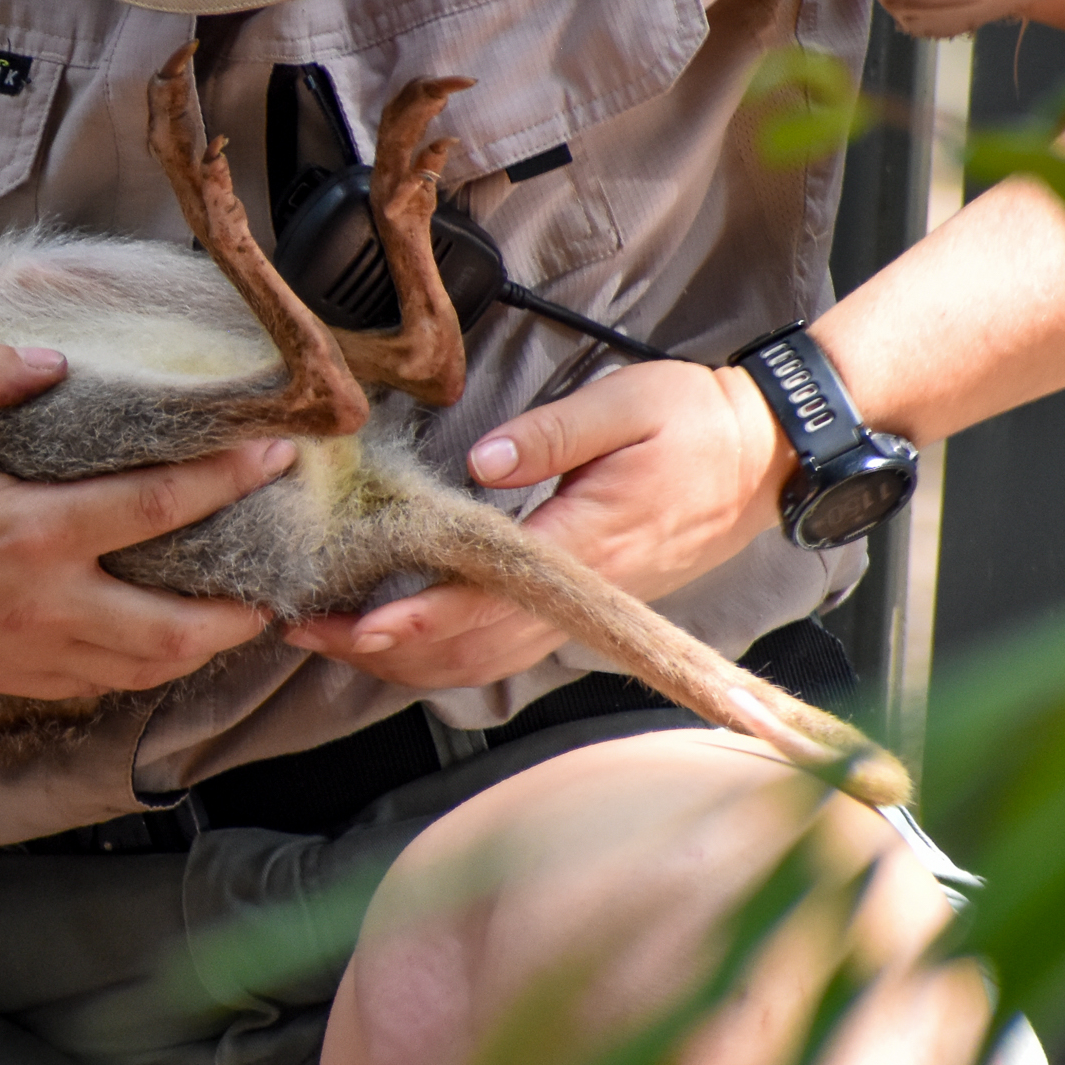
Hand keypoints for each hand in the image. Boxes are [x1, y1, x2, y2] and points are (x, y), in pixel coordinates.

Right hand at [0, 339, 297, 699]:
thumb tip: (56, 363)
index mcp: (29, 532)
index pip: (160, 505)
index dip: (229, 479)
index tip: (276, 454)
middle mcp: (42, 605)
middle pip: (177, 624)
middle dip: (244, 603)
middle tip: (284, 573)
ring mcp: (27, 653)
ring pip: (144, 668)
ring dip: (203, 647)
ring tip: (240, 616)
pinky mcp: (7, 680)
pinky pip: (98, 684)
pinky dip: (143, 668)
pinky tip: (159, 641)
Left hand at [285, 359, 794, 687]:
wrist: (765, 461)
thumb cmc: (697, 425)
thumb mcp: (630, 404)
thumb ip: (555, 433)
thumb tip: (485, 460)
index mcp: (586, 544)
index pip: (483, 597)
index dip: (413, 616)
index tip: (352, 623)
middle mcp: (579, 594)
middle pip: (464, 647)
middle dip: (377, 649)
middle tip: (299, 626)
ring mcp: (578, 610)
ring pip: (476, 661)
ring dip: (398, 660)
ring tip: (324, 634)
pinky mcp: (577, 609)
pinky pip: (496, 650)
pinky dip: (436, 655)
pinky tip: (388, 637)